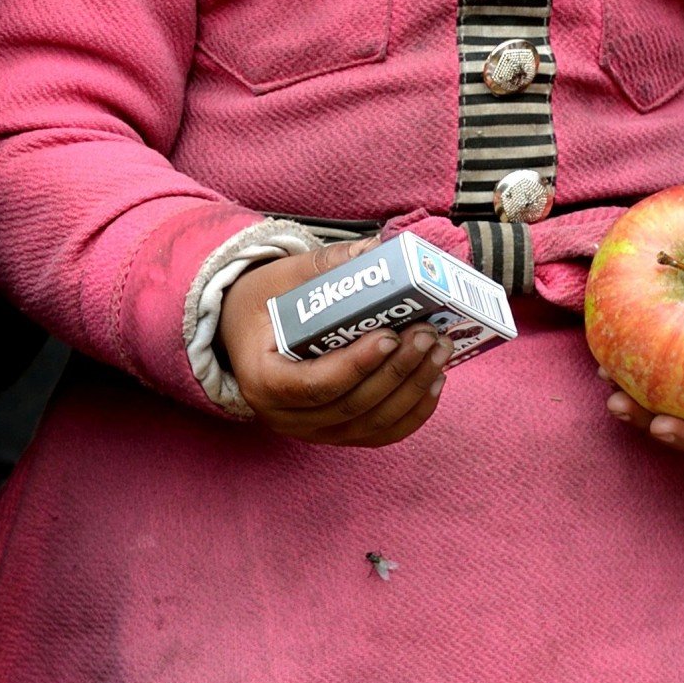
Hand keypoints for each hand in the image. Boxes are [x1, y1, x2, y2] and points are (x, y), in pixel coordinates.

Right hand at [216, 246, 452, 448]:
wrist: (243, 334)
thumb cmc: (260, 304)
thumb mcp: (281, 278)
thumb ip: (325, 265)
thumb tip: (376, 248)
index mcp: (263, 380)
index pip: (315, 385)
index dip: (356, 365)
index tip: (390, 335)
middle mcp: (285, 417)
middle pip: (352, 406)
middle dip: (398, 371)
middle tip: (429, 335)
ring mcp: (313, 432)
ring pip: (372, 424)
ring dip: (413, 389)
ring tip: (440, 351)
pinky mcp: (335, 434)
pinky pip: (380, 434)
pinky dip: (413, 412)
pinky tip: (436, 380)